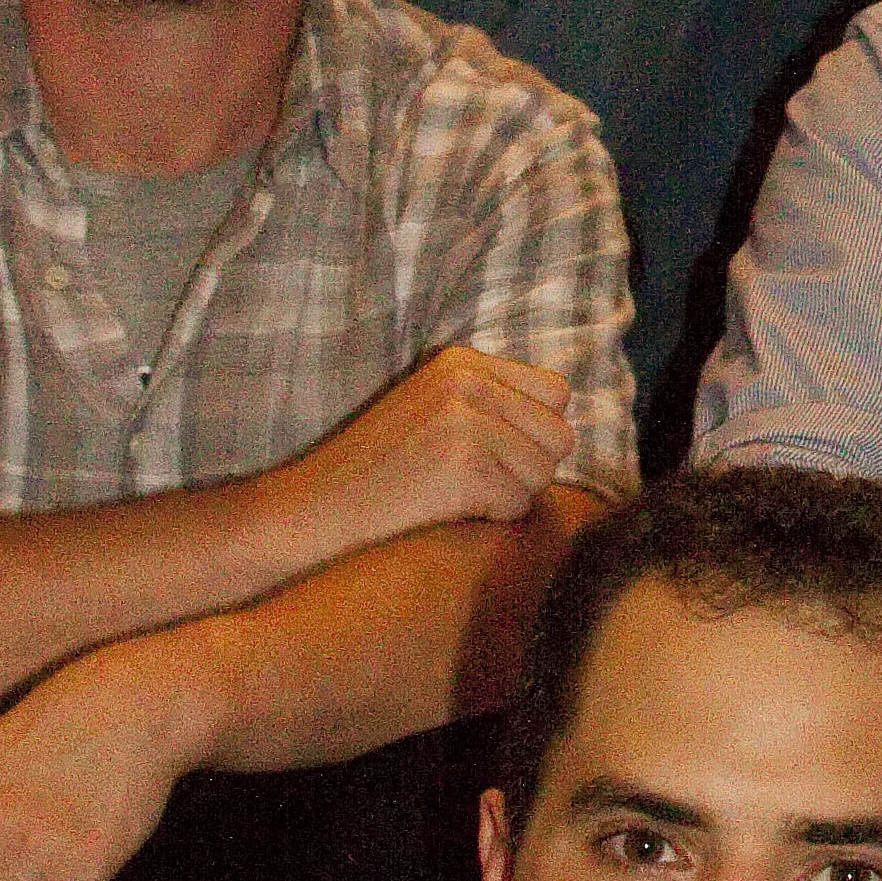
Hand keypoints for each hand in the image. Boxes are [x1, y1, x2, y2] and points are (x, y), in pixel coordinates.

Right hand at [271, 348, 579, 575]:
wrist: (314, 509)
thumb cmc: (378, 471)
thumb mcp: (432, 408)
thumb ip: (492, 402)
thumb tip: (567, 425)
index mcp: (463, 361)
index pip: (556, 393)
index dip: (534, 433)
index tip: (492, 453)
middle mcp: (468, 382)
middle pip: (559, 435)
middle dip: (529, 468)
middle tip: (473, 481)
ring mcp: (466, 421)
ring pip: (544, 472)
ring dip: (511, 494)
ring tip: (454, 493)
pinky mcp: (464, 466)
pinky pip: (520, 504)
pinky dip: (491, 518)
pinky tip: (446, 511)